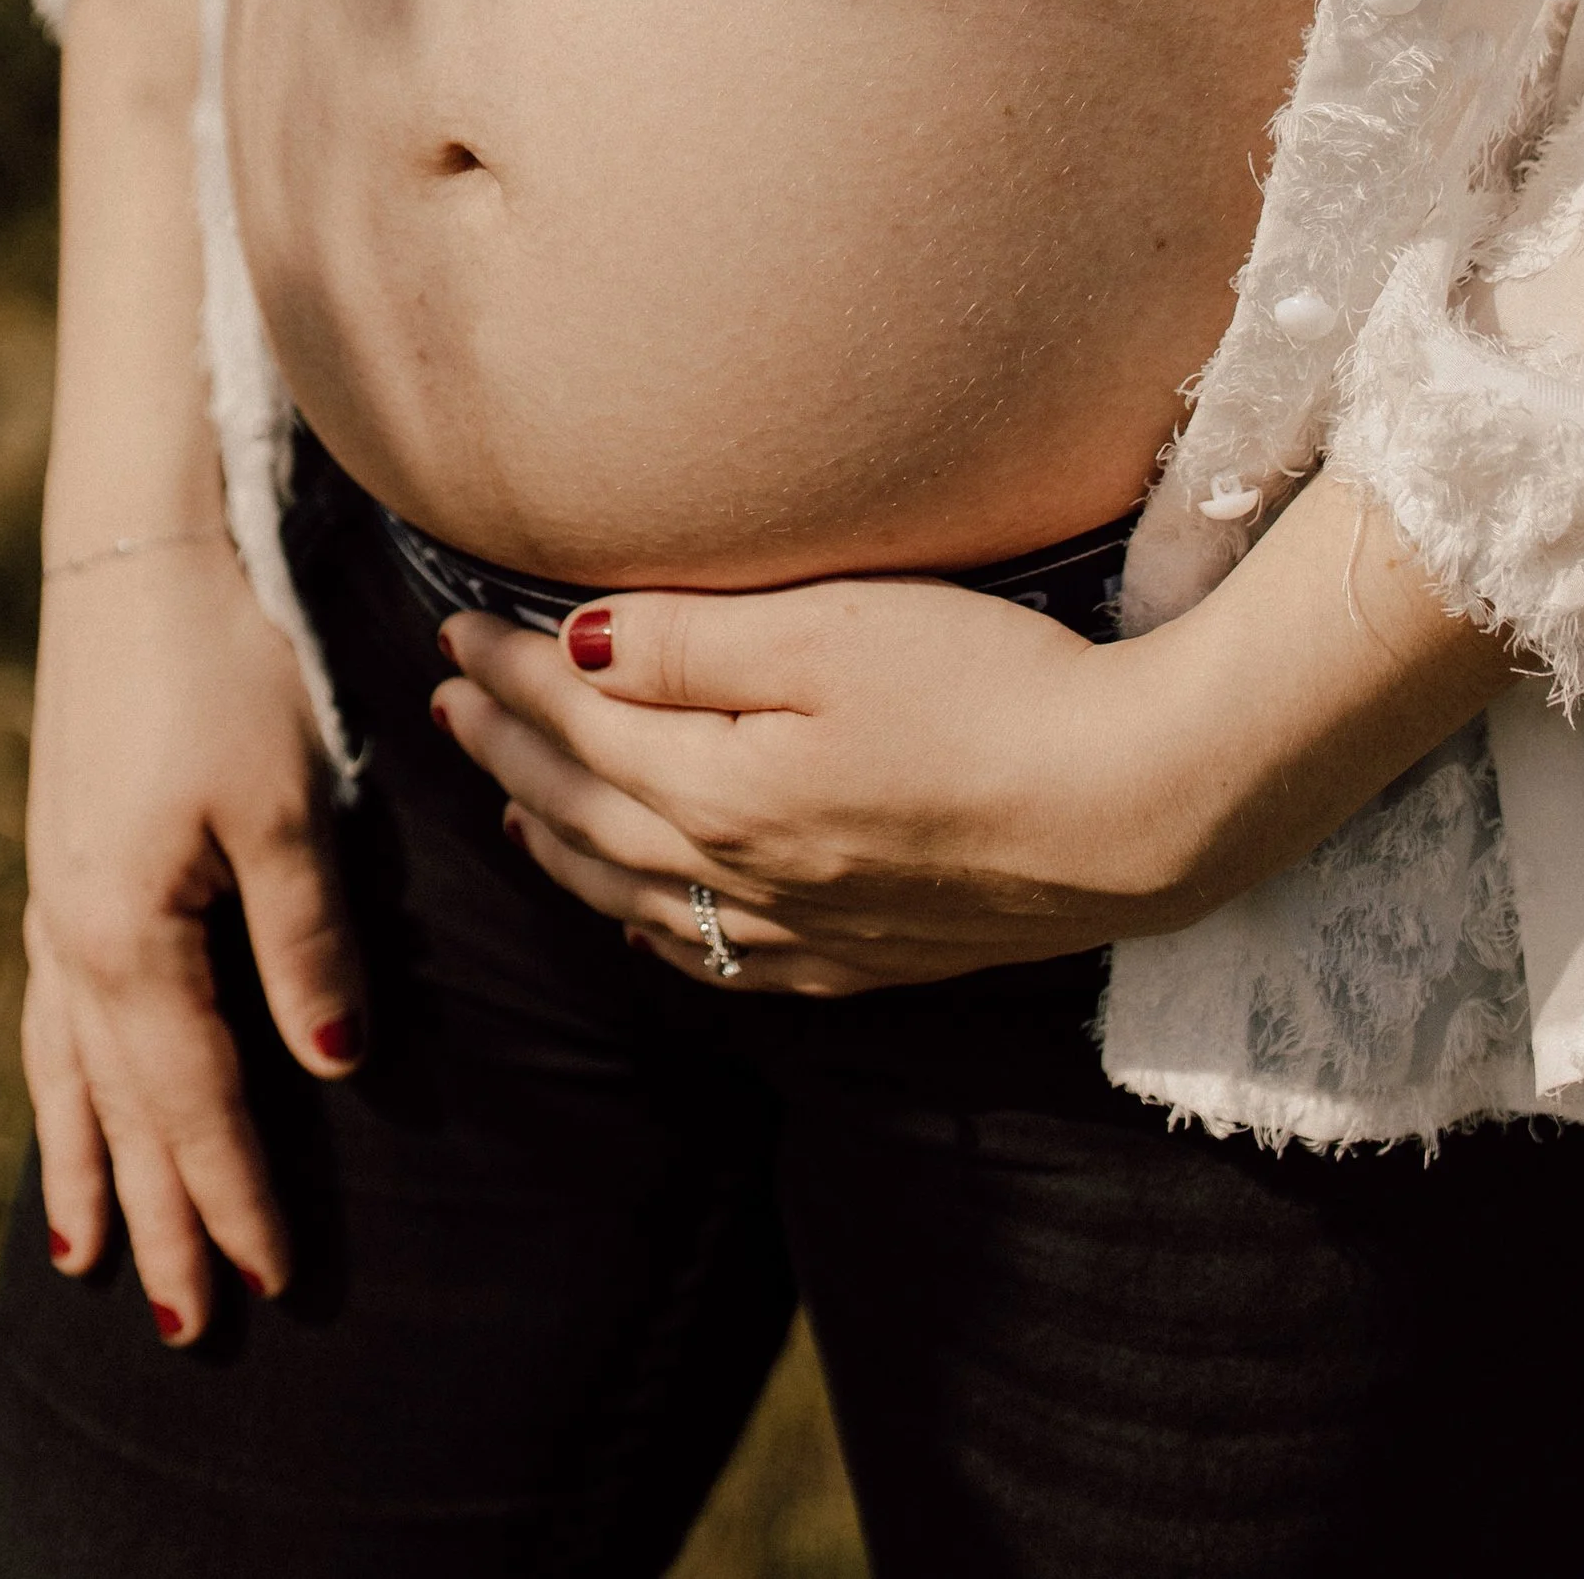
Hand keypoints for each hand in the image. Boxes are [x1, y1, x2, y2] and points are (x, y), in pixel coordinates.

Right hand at [23, 533, 363, 1336]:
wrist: (135, 551)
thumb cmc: (223, 669)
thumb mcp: (288, 805)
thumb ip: (309, 942)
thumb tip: (333, 1067)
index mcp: (126, 936)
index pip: (193, 1100)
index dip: (234, 1192)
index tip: (273, 1283)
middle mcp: (70, 933)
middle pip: (118, 1109)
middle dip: (154, 1217)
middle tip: (180, 1326)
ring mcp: (53, 894)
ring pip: (68, 1069)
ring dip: (87, 1163)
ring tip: (86, 1256)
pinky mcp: (60, 853)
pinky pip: (50, 1008)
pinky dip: (59, 1079)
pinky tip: (67, 1095)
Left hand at [433, 483, 1516, 993]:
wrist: (1140, 807)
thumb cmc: (994, 688)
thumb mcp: (835, 630)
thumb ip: (692, 645)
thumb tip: (571, 645)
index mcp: (724, 789)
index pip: (580, 724)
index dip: (507, 672)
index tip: (449, 622)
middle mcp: (748, 875)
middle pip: (590, 814)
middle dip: (508, 752)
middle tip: (442, 701)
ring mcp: (813, 929)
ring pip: (641, 897)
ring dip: (560, 845)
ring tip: (507, 803)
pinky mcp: (876, 955)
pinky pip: (723, 960)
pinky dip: (658, 932)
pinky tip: (647, 920)